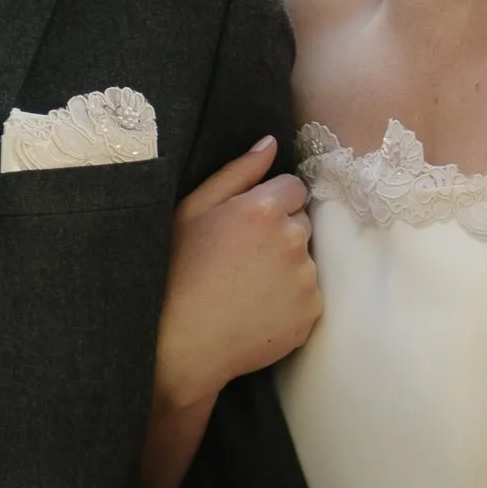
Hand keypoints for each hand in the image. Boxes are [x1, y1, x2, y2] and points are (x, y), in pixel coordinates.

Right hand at [153, 137, 320, 411]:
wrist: (179, 344)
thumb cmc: (176, 272)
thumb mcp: (192, 210)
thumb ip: (237, 172)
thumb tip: (270, 143)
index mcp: (264, 208)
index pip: (293, 187)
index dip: (270, 204)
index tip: (247, 226)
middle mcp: (293, 239)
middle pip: (301, 223)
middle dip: (281, 234)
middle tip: (243, 259)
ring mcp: (305, 279)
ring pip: (305, 261)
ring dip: (287, 268)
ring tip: (247, 288)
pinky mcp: (310, 313)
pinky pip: (307, 295)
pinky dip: (290, 301)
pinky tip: (257, 310)